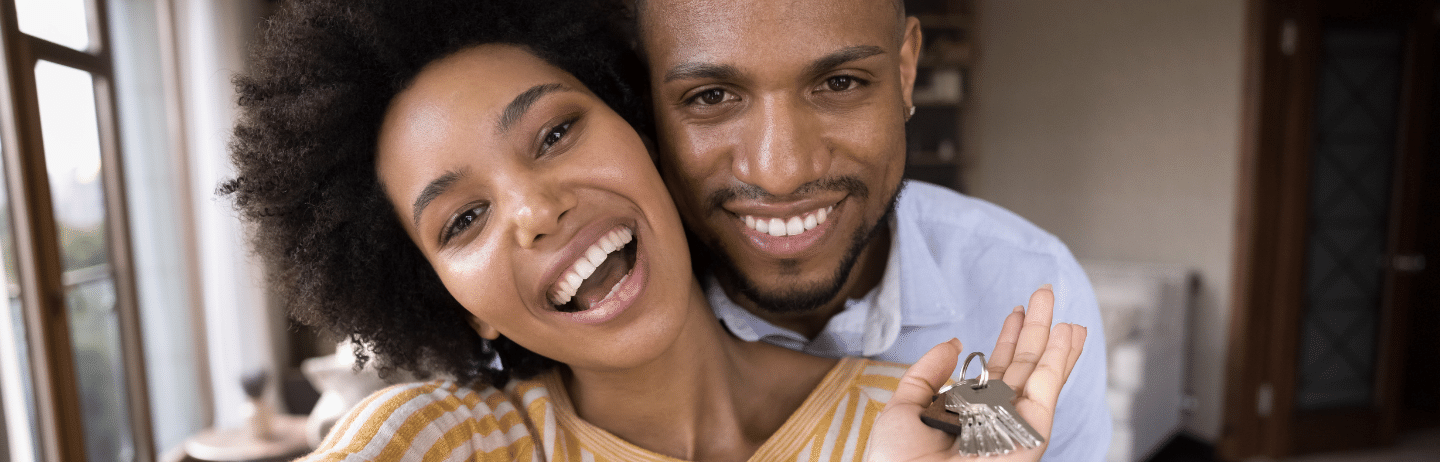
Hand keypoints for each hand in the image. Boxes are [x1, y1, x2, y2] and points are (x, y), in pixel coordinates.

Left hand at [864, 286, 1086, 461]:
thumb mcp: (904, 408)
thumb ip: (928, 373)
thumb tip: (955, 342)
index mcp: (967, 413)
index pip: (993, 370)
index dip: (1006, 340)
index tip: (1015, 312)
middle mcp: (995, 418)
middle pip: (1021, 367)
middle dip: (1034, 331)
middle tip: (1043, 294)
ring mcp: (1015, 424)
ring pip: (1041, 376)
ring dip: (1056, 341)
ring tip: (1063, 308)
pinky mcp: (1031, 433)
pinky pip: (1047, 391)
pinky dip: (1060, 361)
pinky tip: (1068, 334)